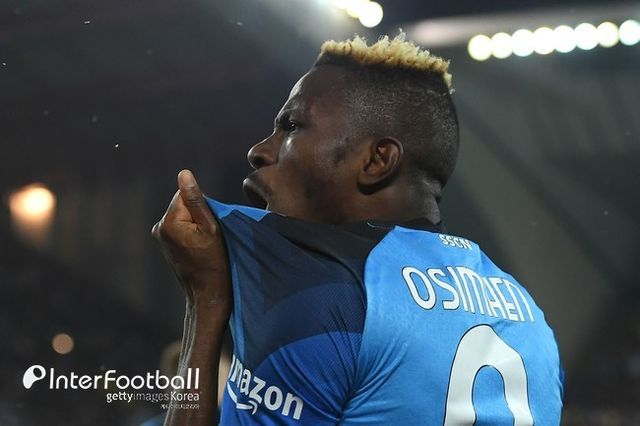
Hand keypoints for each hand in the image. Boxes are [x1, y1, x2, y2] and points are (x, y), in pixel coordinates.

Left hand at [152, 169, 230, 308]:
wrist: (207, 293)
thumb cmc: (215, 261)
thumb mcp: (211, 228)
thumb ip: (196, 199)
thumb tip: (184, 173)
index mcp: (169, 221)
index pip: (186, 194)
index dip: (203, 205)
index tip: (210, 226)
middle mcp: (159, 227)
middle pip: (182, 204)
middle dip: (197, 214)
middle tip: (209, 236)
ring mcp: (160, 237)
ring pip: (182, 215)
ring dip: (194, 223)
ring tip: (204, 243)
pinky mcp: (164, 244)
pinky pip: (179, 226)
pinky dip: (190, 232)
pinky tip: (198, 247)